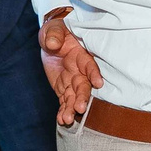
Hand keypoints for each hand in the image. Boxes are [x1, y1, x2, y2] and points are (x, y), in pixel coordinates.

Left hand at [38, 7, 103, 124]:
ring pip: (75, 97)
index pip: (89, 65)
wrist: (51, 42)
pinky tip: (62, 120)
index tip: (98, 83)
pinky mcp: (64, 89)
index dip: (94, 73)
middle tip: (80, 108)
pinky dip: (63, 110)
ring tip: (68, 119)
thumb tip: (53, 44)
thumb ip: (53, 35)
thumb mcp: (53, 30)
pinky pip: (65, 101)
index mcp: (81, 56)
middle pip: (84, 85)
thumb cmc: (55, 33)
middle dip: (82, 97)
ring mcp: (72, 82)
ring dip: (72, 108)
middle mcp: (80, 71)